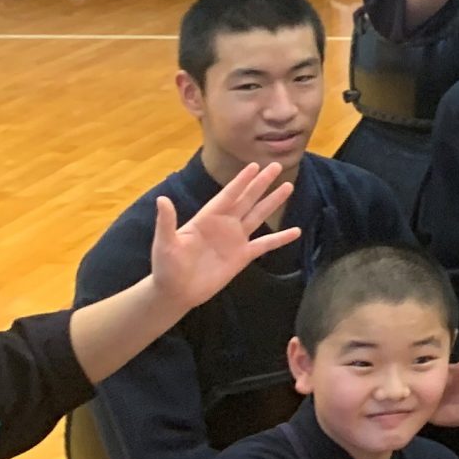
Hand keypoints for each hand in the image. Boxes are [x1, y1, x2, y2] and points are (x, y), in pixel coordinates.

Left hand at [149, 162, 298, 310]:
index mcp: (207, 217)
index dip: (241, 181)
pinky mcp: (243, 256)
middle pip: (247, 199)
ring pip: (258, 215)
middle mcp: (224, 224)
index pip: (228, 195)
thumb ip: (167, 221)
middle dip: (261, 183)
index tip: (254, 166)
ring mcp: (235, 240)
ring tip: (288, 187)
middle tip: (275, 166)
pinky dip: (281, 238)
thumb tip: (162, 199)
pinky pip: (265, 245)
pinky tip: (296, 231)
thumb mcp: (165, 243)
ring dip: (273, 202)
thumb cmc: (167, 266)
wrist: (176, 292)